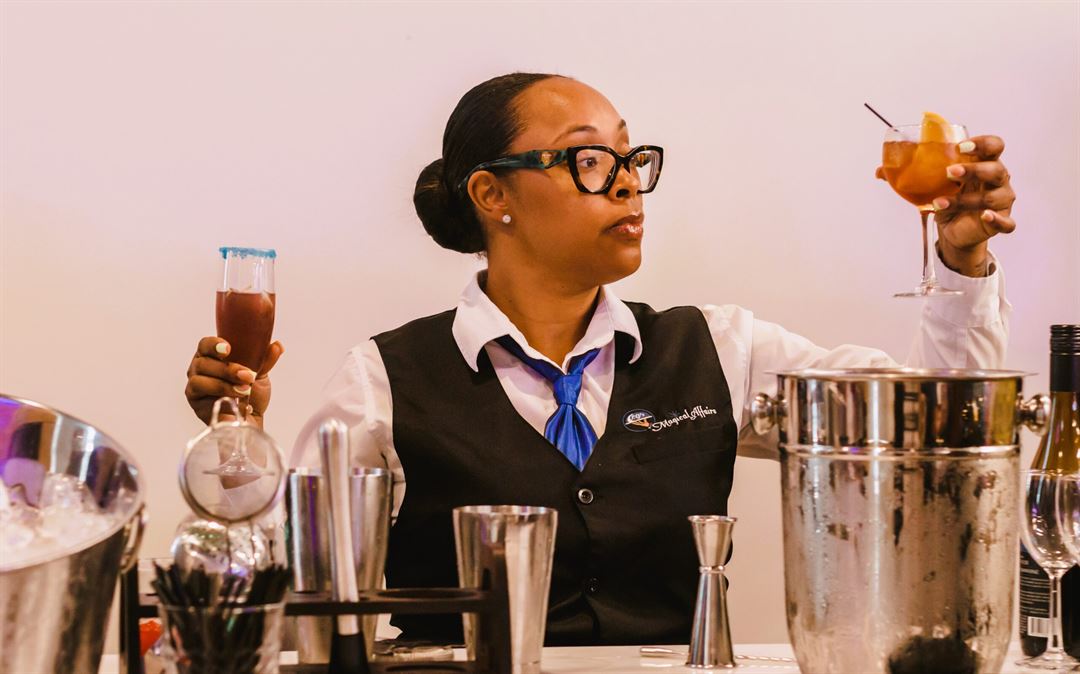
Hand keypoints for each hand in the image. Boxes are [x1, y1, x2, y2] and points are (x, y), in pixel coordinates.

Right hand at [184, 337, 283, 425]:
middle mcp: (200, 369)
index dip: (213, 345)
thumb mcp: (261, 374)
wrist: (251, 420)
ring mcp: (195, 387)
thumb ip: (265, 359)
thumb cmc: (251, 395)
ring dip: (224, 386)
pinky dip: (221, 401)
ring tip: (245, 391)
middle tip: (248, 376)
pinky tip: (236, 404)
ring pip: (199, 381)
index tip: (228, 349)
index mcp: (212, 356)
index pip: (205, 345)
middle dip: (227, 369)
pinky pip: (202, 401)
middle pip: (203, 363)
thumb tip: (278, 346)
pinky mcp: (196, 405)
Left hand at [877, 135, 1015, 276]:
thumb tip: (879, 171)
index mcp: (984, 162)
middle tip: (949, 172)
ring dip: (967, 200)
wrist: (954, 228)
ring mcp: (1002, 200)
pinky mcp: (1001, 222)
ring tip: (938, 203)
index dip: (981, 143)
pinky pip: (1007, 223)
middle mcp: (998, 179)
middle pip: (996, 169)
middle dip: (973, 169)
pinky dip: (998, 220)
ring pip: (994, 197)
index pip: (993, 145)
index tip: (960, 147)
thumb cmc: (949, 197)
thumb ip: (907, 175)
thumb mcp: (929, 184)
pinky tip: (985, 216)